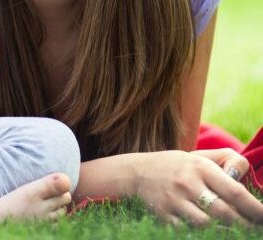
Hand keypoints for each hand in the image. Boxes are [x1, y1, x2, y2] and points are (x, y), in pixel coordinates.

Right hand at [134, 150, 262, 225]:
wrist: (136, 172)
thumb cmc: (176, 166)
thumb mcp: (200, 156)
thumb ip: (227, 160)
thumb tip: (244, 176)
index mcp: (199, 167)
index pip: (234, 192)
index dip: (255, 209)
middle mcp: (186, 183)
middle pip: (224, 213)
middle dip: (244, 225)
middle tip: (255, 229)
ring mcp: (173, 201)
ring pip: (206, 224)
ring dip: (224, 231)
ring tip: (235, 231)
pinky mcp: (163, 215)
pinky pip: (187, 230)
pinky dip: (201, 233)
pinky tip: (210, 231)